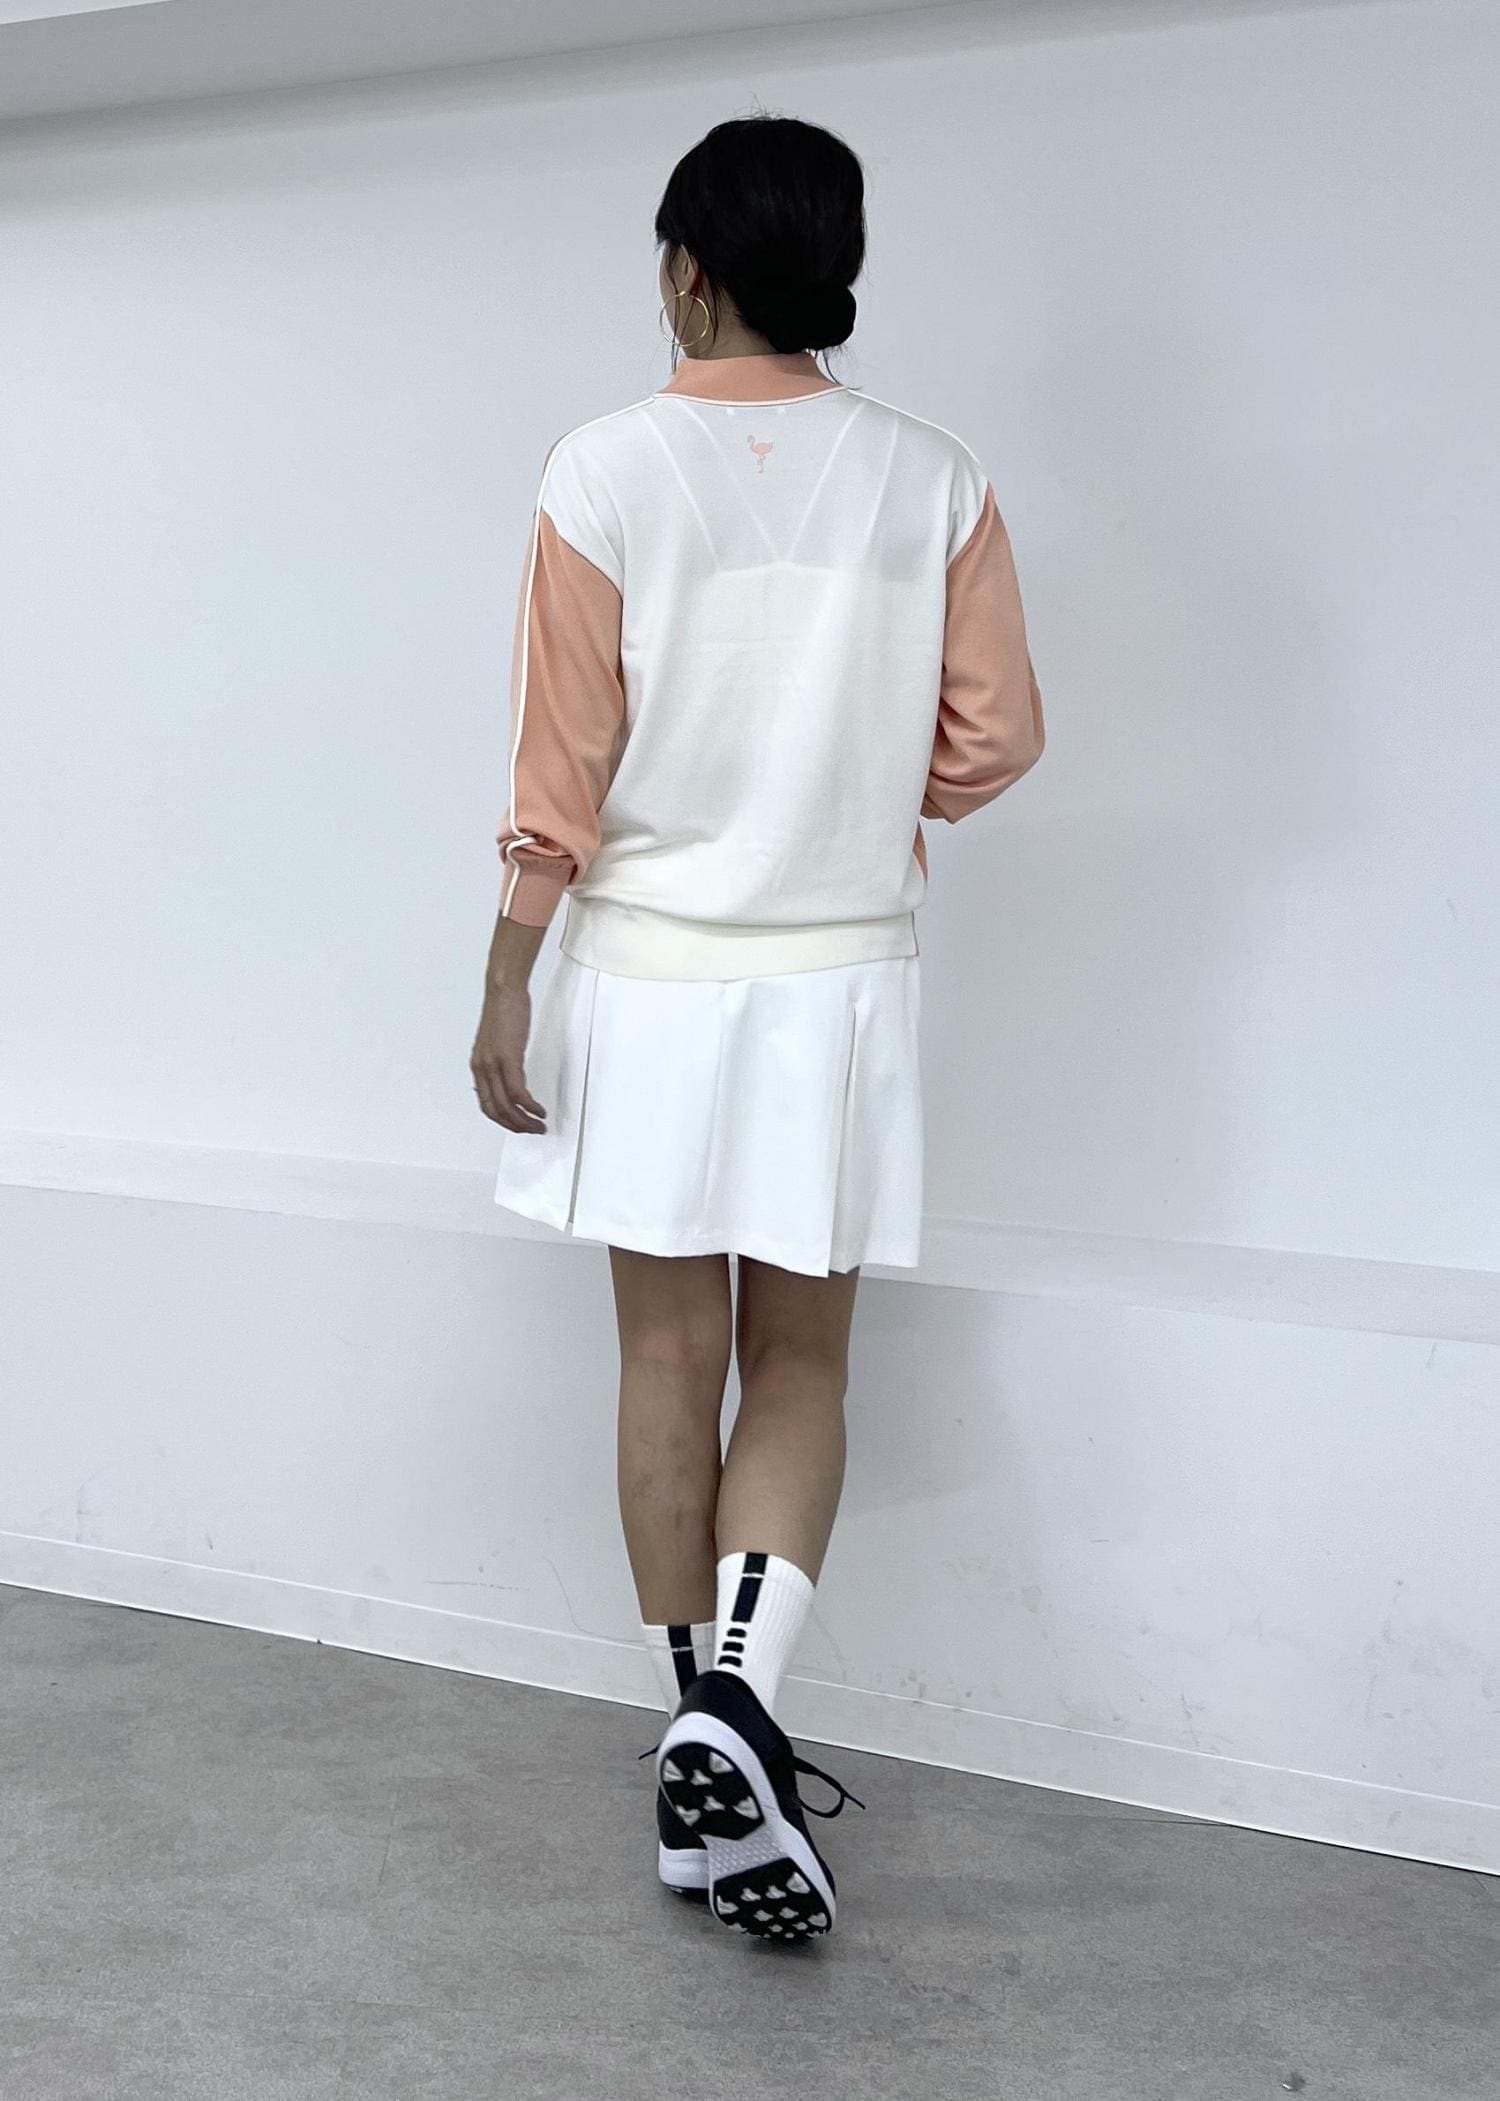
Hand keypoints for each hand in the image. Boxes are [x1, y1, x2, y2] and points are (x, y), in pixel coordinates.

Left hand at [471, 983, 546, 1132]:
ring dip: (524, 1121)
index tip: (518, 1125)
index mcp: (478, 1066)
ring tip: (538, 1126)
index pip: (486, 1103)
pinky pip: (518, 1092)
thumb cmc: (503, 1010)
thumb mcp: (498, 1041)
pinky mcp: (508, 1058)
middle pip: (495, 1110)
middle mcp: (482, 1068)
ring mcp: (493, 1064)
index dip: (502, 1120)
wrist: (503, 990)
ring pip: (506, 1105)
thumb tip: (511, 1075)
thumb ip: (501, 1061)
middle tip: (531, 1131)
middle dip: (514, 1126)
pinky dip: (529, 1106)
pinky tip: (539, 1110)